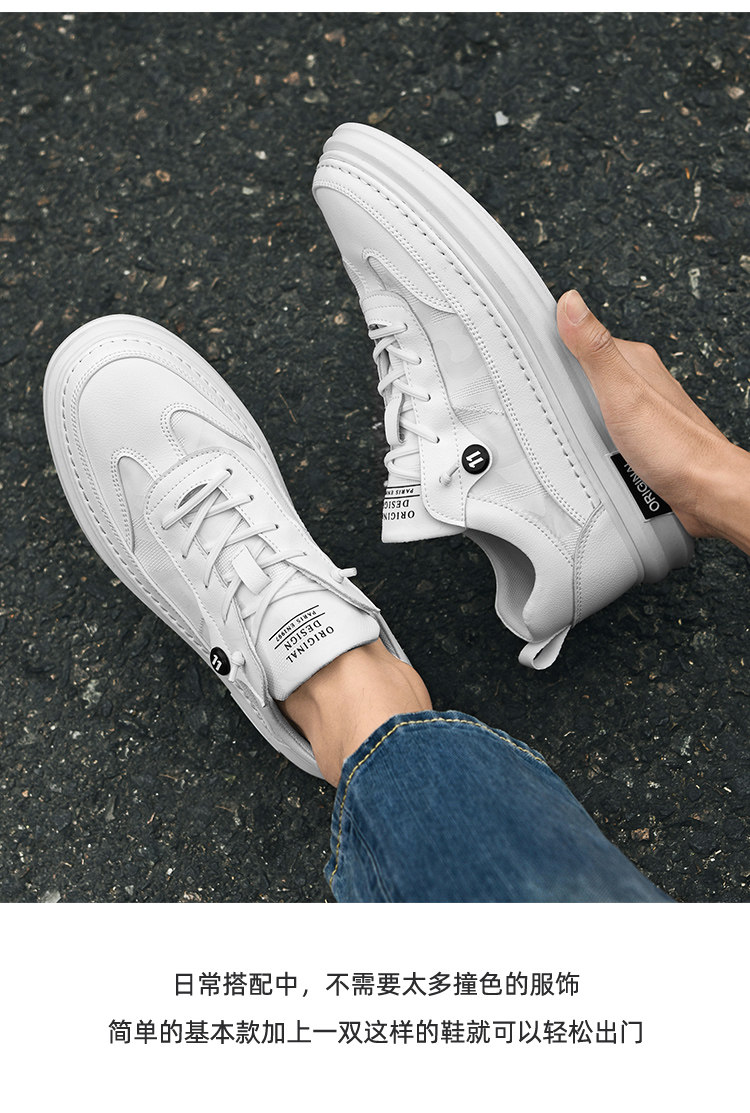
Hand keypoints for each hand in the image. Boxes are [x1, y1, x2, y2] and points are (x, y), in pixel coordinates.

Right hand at [557, 289, 749, 551]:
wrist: (705, 492)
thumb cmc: (676, 447)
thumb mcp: (623, 392)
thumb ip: (594, 350)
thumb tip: (571, 303)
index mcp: (632, 361)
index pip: (579, 339)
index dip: (550, 346)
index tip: (523, 354)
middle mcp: (636, 383)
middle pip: (581, 376)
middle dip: (558, 391)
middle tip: (536, 402)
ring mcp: (636, 411)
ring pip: (590, 407)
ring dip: (573, 421)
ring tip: (557, 430)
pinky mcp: (637, 438)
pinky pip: (601, 433)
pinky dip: (588, 441)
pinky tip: (584, 451)